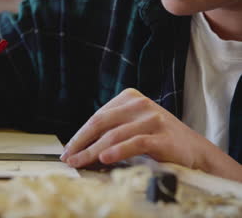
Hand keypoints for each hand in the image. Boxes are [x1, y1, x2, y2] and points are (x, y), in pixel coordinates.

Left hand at [61, 88, 241, 180]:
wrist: (193, 149)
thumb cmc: (157, 138)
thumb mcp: (132, 126)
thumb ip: (110, 130)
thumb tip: (79, 148)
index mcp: (129, 98)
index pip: (97, 117)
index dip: (79, 135)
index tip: (67, 151)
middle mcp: (139, 104)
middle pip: (101, 123)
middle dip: (81, 143)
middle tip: (68, 158)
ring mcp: (152, 118)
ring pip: (114, 135)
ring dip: (92, 151)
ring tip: (79, 163)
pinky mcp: (162, 136)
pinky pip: (135, 143)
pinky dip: (118, 151)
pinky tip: (104, 158)